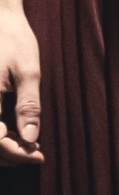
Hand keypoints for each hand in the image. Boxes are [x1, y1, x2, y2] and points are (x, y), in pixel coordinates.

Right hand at [0, 1, 42, 165]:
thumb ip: (28, 105)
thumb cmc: (14, 39)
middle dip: (10, 154)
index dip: (16, 153)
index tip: (39, 155)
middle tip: (37, 153)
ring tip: (28, 146)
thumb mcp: (28, 70)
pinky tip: (15, 132)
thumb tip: (31, 139)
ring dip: (2, 147)